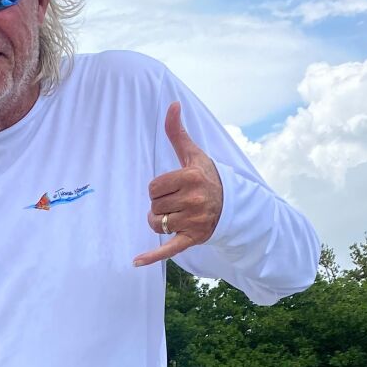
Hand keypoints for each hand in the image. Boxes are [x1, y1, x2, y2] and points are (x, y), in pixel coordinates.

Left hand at [133, 102, 223, 267]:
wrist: (230, 203)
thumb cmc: (206, 176)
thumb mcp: (193, 154)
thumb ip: (178, 133)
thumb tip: (172, 104)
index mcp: (190, 177)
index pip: (154, 187)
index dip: (158, 188)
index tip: (172, 187)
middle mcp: (193, 199)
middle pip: (154, 206)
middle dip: (159, 204)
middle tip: (175, 201)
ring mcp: (193, 221)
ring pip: (157, 224)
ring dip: (159, 222)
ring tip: (174, 216)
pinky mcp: (192, 238)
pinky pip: (168, 249)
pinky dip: (152, 256)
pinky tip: (136, 261)